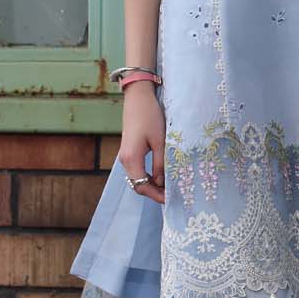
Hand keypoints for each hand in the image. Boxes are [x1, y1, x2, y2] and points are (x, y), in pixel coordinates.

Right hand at [119, 83, 165, 203]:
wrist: (138, 97)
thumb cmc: (150, 116)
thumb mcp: (160, 141)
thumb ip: (161, 164)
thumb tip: (163, 183)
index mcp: (131, 159)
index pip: (142, 187)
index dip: (156, 196)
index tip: (171, 200)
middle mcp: (125, 160)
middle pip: (138, 185)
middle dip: (154, 193)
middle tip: (173, 196)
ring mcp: (125, 155)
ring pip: (137, 178)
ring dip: (152, 185)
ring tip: (170, 187)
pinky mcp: (129, 150)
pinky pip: (137, 169)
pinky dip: (148, 176)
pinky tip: (162, 175)